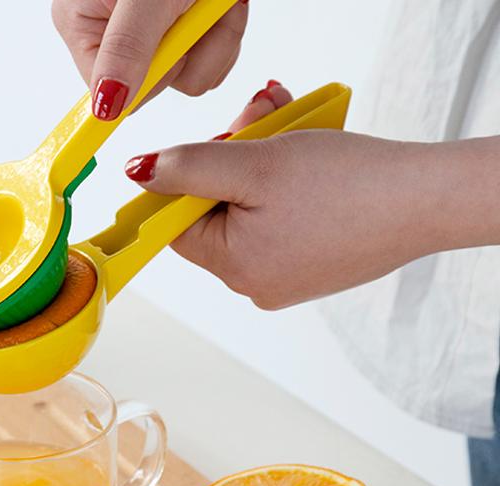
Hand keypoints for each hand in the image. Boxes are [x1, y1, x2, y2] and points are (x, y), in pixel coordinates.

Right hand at [52, 0, 248, 119]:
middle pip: (157, 86)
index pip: (112, 94)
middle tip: (200, 6)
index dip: (151, 77)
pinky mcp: (179, 30)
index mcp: (81, 24)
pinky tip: (220, 1)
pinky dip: (224, 29)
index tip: (172, 43)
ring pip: (190, 75)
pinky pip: (209, 59)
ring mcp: (149, 35)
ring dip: (216, 37)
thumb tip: (105, 107)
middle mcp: (111, 35)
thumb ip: (126, 47)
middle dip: (192, 50)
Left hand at [124, 86, 491, 308]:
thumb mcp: (254, 163)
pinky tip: (307, 160)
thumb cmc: (348, 185)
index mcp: (234, 268)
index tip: (202, 149)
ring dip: (260, 165)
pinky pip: (279, 222)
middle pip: (216, 214)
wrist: (426, 201)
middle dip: (231, 160)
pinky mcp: (313, 265)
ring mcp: (286, 278)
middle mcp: (255, 284)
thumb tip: (140, 173)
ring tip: (289, 132)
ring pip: (249, 211)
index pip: (177, 225)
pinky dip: (284, 187)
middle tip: (258, 121)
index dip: (184, 180)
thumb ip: (188, 167)